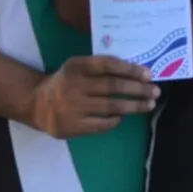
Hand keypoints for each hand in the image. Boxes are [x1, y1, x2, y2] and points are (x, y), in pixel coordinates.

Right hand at [26, 56, 158, 138]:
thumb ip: (102, 67)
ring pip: (111, 107)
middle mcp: (73, 85)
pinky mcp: (71, 126)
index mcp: (76, 66)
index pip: (108, 65)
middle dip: (138, 89)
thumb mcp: (78, 68)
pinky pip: (101, 124)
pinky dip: (115, 120)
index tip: (148, 74)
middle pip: (113, 87)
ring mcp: (72, 107)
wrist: (37, 104)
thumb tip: (139, 72)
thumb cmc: (67, 82)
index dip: (130, 69)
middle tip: (155, 91)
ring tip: (149, 104)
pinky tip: (123, 117)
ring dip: (134, 106)